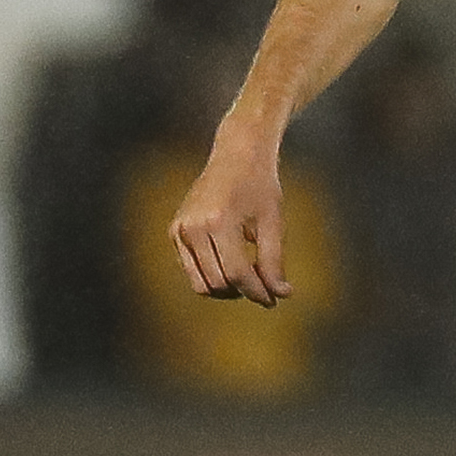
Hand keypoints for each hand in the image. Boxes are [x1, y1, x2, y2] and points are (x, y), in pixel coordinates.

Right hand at [171, 136, 293, 306]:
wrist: (236, 155)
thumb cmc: (259, 185)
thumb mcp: (272, 222)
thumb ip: (274, 261)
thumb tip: (280, 295)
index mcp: (219, 221)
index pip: (237, 273)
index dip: (257, 292)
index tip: (274, 300)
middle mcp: (194, 226)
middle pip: (218, 282)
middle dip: (244, 291)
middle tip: (265, 286)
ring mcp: (180, 229)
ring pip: (201, 283)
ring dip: (227, 289)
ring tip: (249, 276)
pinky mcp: (174, 232)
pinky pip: (192, 271)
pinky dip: (212, 276)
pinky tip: (232, 264)